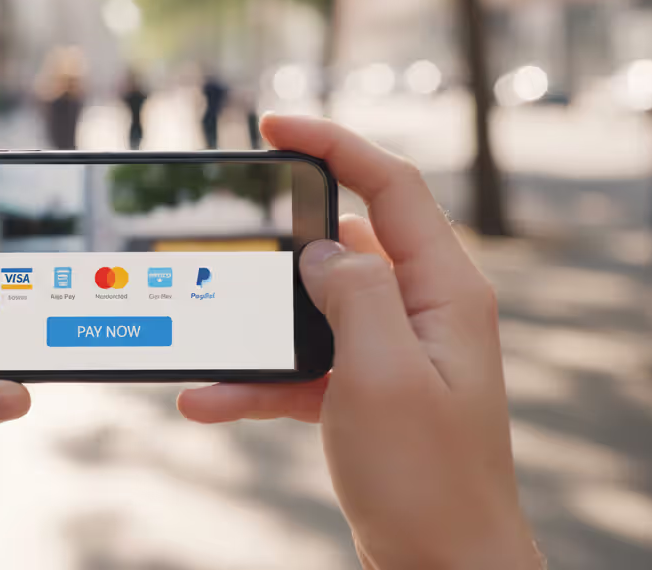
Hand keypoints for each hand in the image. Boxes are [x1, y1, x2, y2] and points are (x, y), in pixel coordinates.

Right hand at [178, 115, 539, 569]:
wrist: (444, 567)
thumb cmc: (428, 479)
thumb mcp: (383, 375)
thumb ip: (352, 295)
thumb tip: (319, 250)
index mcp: (444, 292)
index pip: (391, 186)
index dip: (334, 144)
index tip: (273, 125)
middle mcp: (422, 311)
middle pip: (343, 242)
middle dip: (279, 244)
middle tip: (227, 240)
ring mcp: (393, 351)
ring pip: (311, 309)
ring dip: (257, 328)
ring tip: (206, 346)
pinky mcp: (366, 389)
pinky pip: (302, 365)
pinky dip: (259, 379)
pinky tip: (209, 399)